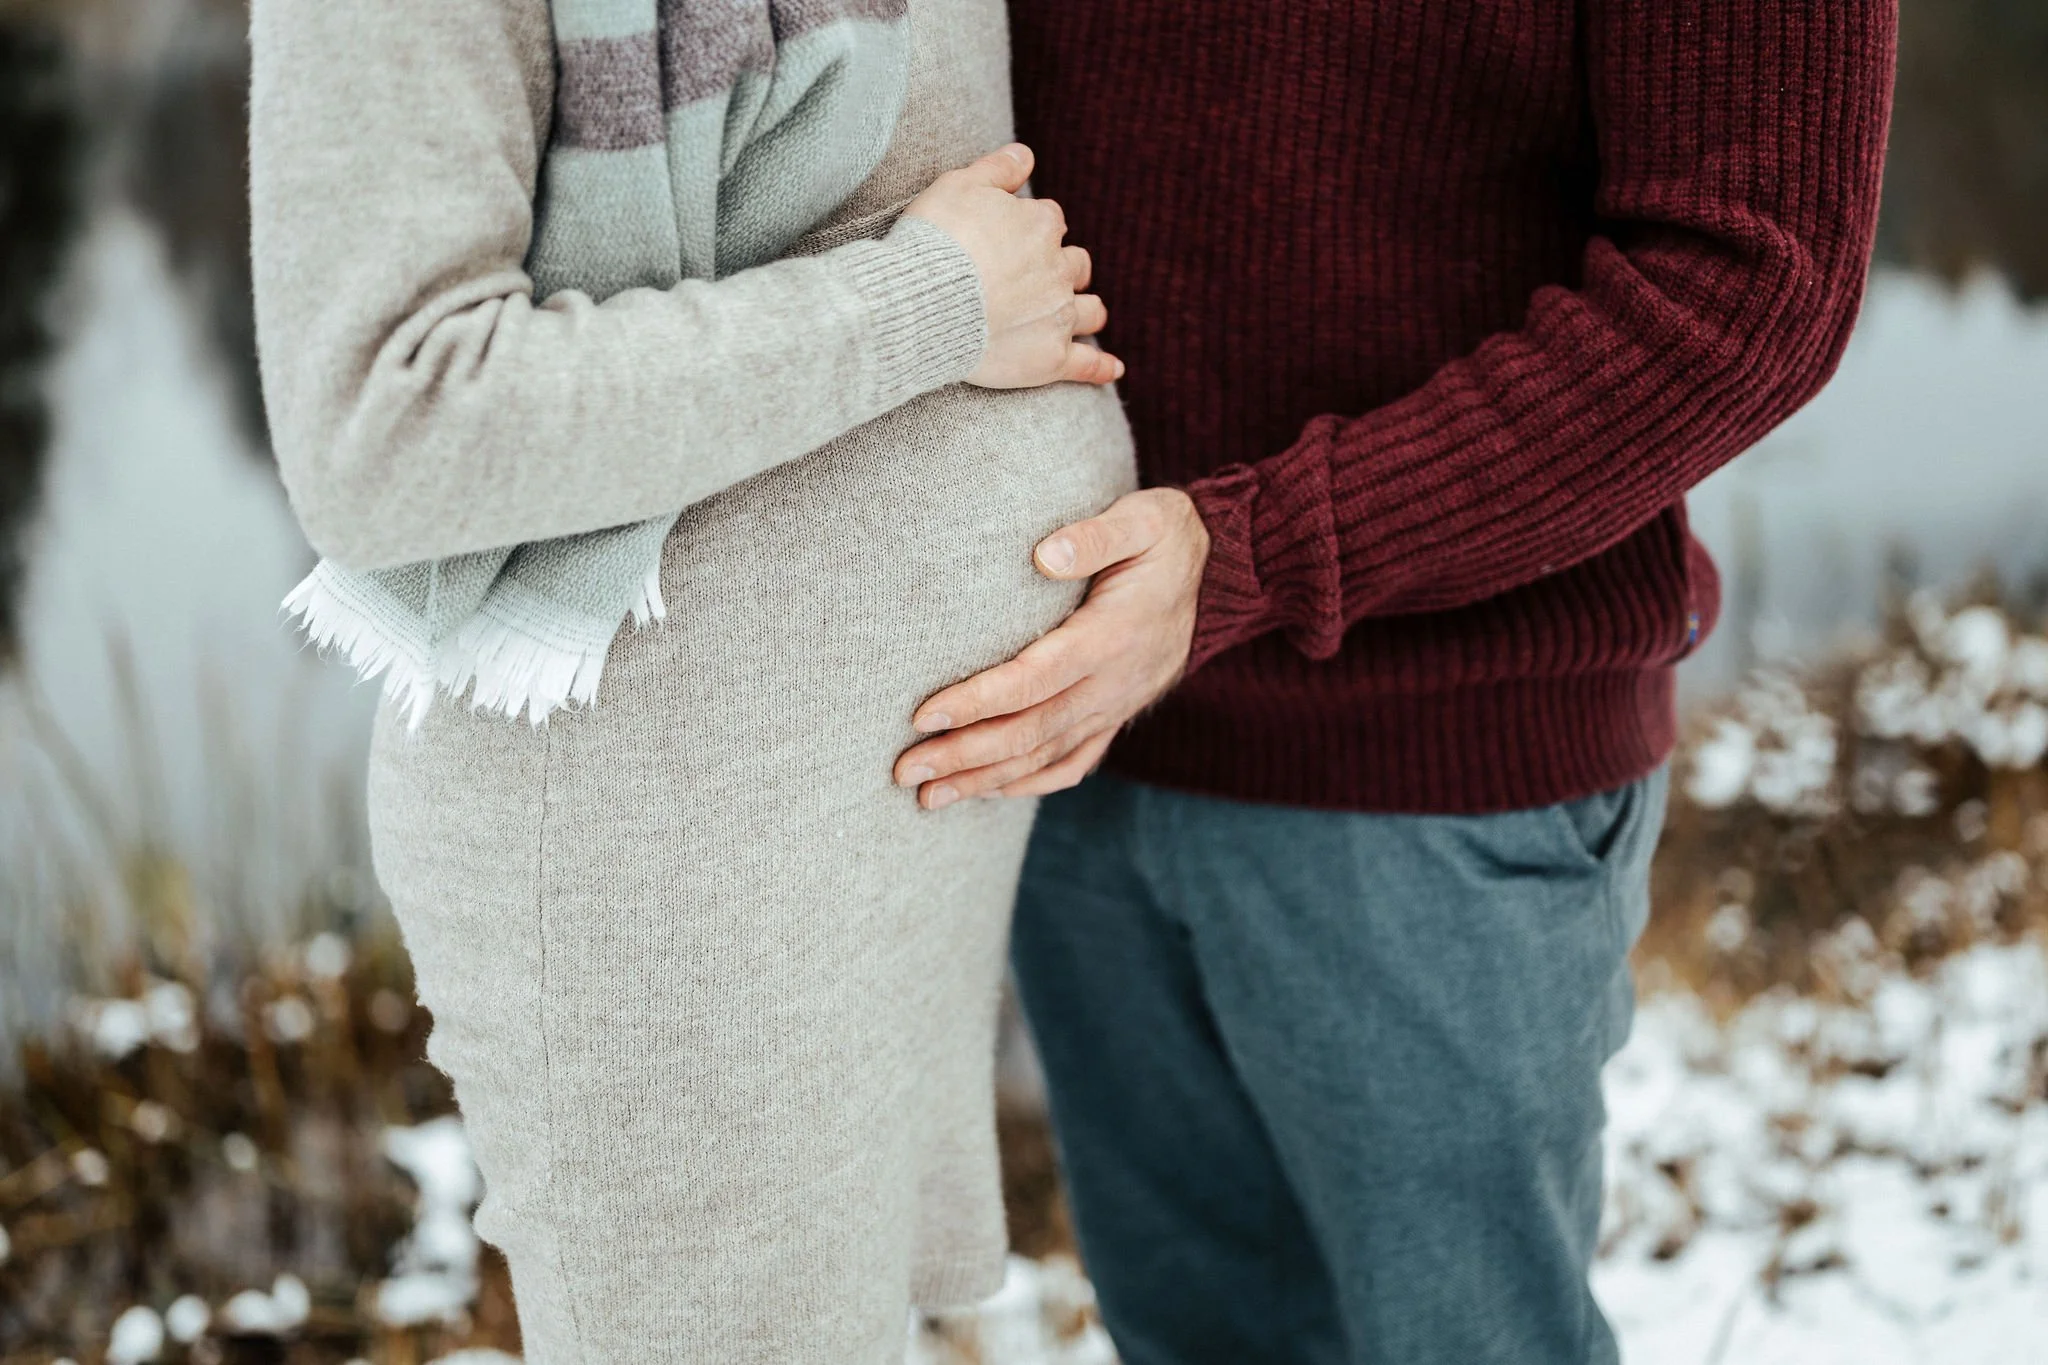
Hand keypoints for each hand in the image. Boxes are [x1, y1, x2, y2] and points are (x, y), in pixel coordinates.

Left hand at [894, 489, 1209, 807]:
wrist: (1219, 572)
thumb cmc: (1167, 537)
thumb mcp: (1144, 518)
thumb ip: (1096, 535)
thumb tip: (1043, 556)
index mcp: (1112, 637)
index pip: (1035, 679)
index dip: (979, 701)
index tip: (925, 715)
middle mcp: (1114, 683)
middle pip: (1031, 731)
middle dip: (965, 755)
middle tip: (905, 770)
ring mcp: (1116, 706)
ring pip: (1045, 756)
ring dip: (985, 779)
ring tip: (928, 797)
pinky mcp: (1116, 715)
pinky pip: (1073, 763)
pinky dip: (1029, 784)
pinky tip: (988, 793)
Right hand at [902, 143, 1122, 389]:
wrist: (925, 301)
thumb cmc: (937, 240)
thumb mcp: (960, 185)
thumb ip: (998, 168)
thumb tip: (1026, 154)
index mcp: (1040, 225)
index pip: (1049, 220)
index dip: (1031, 229)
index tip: (1011, 240)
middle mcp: (1058, 269)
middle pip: (1075, 265)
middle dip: (1065, 268)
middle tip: (1042, 278)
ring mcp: (1058, 315)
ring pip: (1090, 310)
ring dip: (1088, 310)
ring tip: (1082, 315)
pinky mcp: (1050, 358)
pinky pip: (1087, 365)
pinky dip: (1102, 368)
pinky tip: (1114, 370)